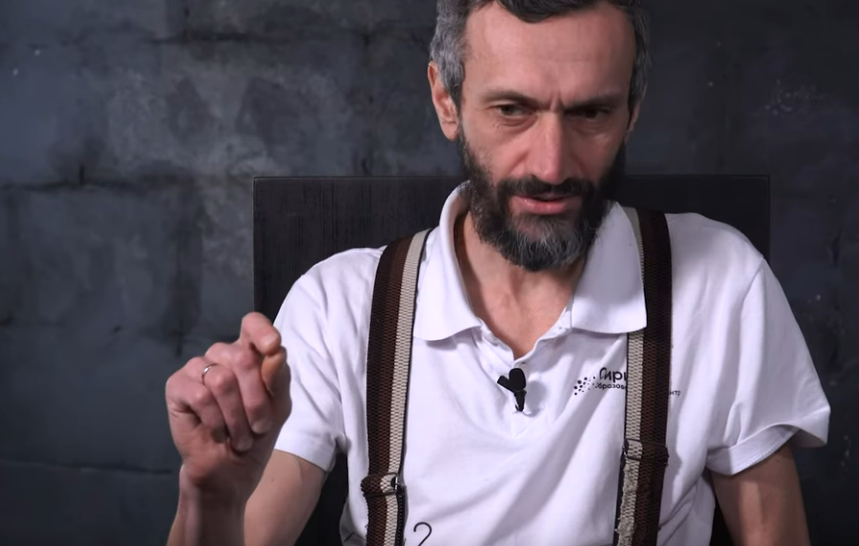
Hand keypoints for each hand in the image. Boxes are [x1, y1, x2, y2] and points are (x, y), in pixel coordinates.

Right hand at [165, 312, 290, 503]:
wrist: (230, 468)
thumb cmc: (256, 432)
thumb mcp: (279, 405)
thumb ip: (278, 378)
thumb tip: (276, 351)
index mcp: (249, 352)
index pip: (252, 324)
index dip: (262, 331)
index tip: (272, 347)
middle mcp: (221, 354)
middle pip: (242, 358)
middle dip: (256, 399)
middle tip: (258, 427)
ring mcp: (197, 367)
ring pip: (222, 379)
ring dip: (237, 417)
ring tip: (240, 436)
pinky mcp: (177, 386)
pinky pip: (200, 396)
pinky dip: (216, 422)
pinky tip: (218, 433)